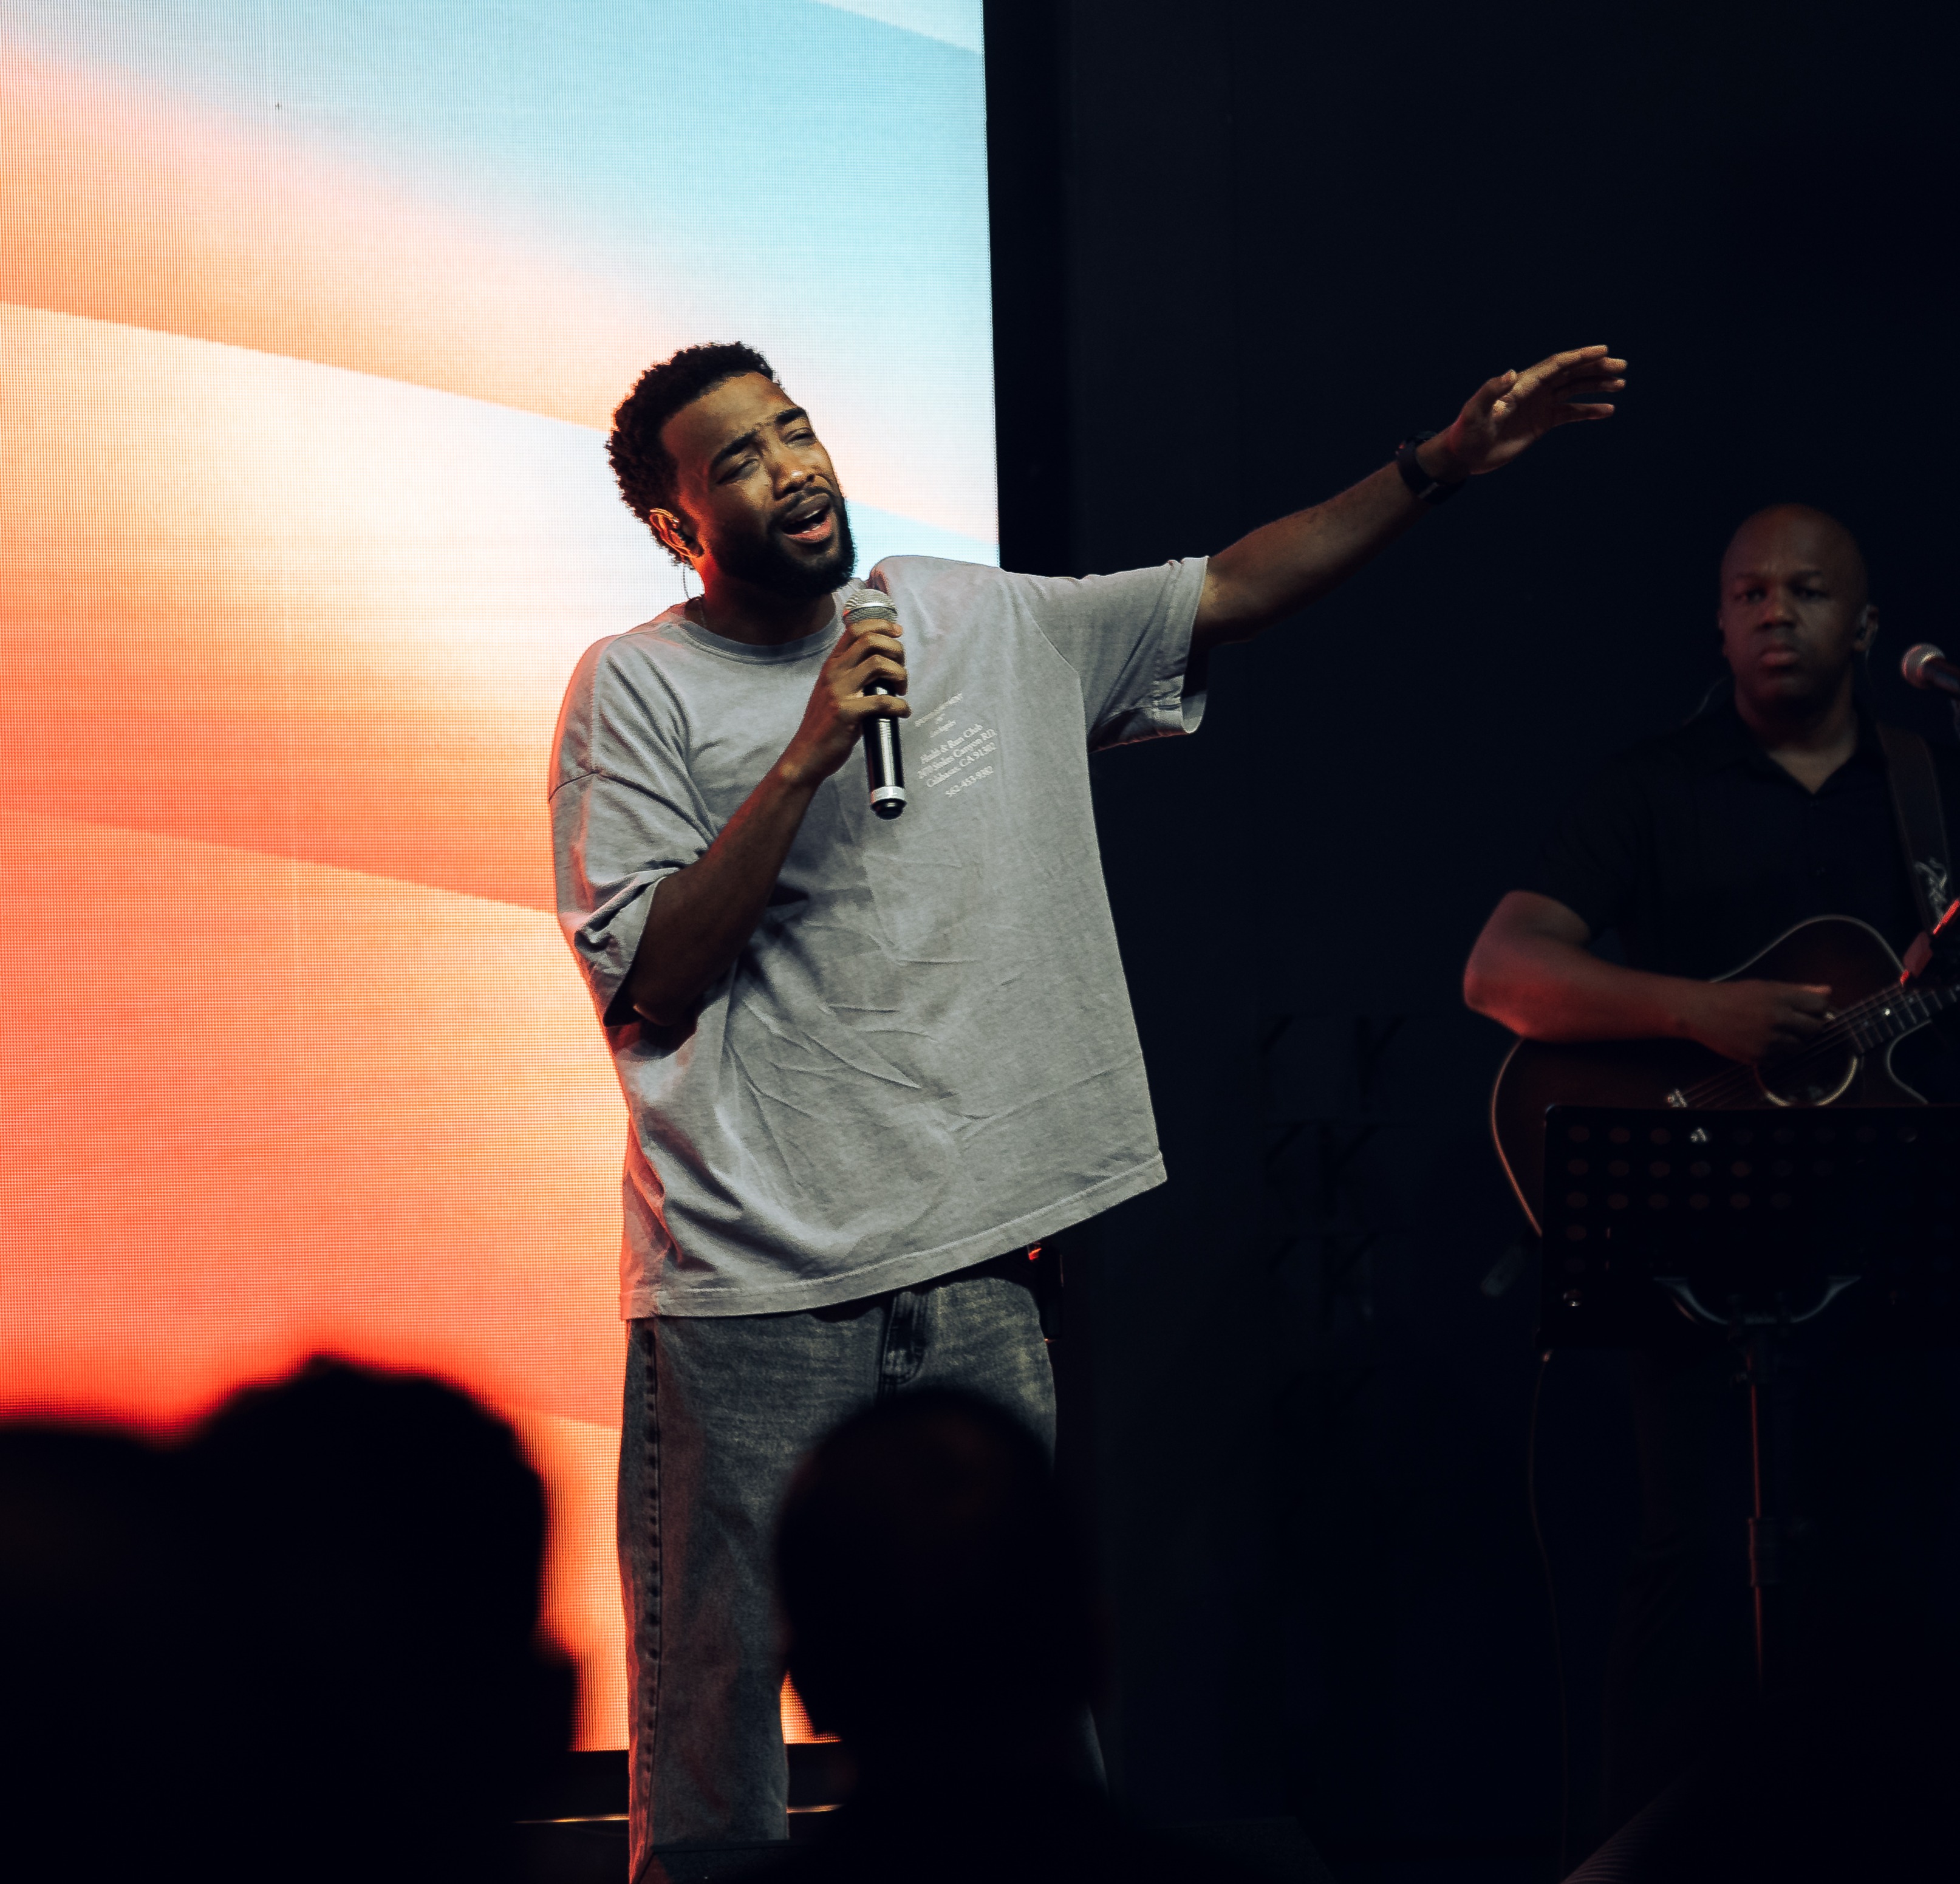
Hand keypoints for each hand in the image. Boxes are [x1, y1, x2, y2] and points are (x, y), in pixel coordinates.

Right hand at [778, 611, 908, 786]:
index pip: (856, 629)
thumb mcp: (833, 691)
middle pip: (871, 640)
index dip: (881, 625)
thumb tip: (883, 664)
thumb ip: (852, 674)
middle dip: (896, 650)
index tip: (897, 633)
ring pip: (878, 664)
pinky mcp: (846, 713)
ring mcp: (839, 692)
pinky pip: (882, 701)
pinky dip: (900, 706)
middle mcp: (834, 673)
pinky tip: (902, 712)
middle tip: (901, 670)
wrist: (806, 755)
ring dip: (899, 674)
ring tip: (901, 690)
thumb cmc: (826, 725)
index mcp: (832, 665)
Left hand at [1424, 345, 1626, 479]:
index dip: (1579, 356)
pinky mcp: (1541, 423)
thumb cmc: (1466, 432)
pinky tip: (1607, 411)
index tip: (1603, 350)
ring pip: (1574, 390)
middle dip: (1596, 368)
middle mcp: (1533, 391)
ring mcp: (1539, 406)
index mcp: (1522, 384)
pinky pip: (1569, 413)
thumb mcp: (1475, 412)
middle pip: (1570, 373)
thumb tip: (1511, 373)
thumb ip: (1491, 391)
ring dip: (1597, 385)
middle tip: (1622, 366)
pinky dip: (1588, 411)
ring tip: (1620, 384)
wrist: (1464, 456)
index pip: (1556, 364)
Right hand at [1684, 979, 1833, 1063]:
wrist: (1701, 1012)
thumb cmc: (1733, 996)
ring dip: (1794, 1041)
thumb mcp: (1766, 986)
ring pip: (1801, 1047)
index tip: (1810, 1010)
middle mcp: (1778, 1018)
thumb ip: (1799, 990)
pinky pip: (1782, 1059)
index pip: (1820, 1005)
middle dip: (1809, 1026)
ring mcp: (1769, 1039)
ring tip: (1777, 1033)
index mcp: (1781, 997)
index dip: (1818, 1008)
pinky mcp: (1759, 1056)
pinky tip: (1764, 1042)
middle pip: (1815, 1028)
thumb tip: (1828, 990)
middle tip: (1795, 1023)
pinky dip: (1778, 1053)